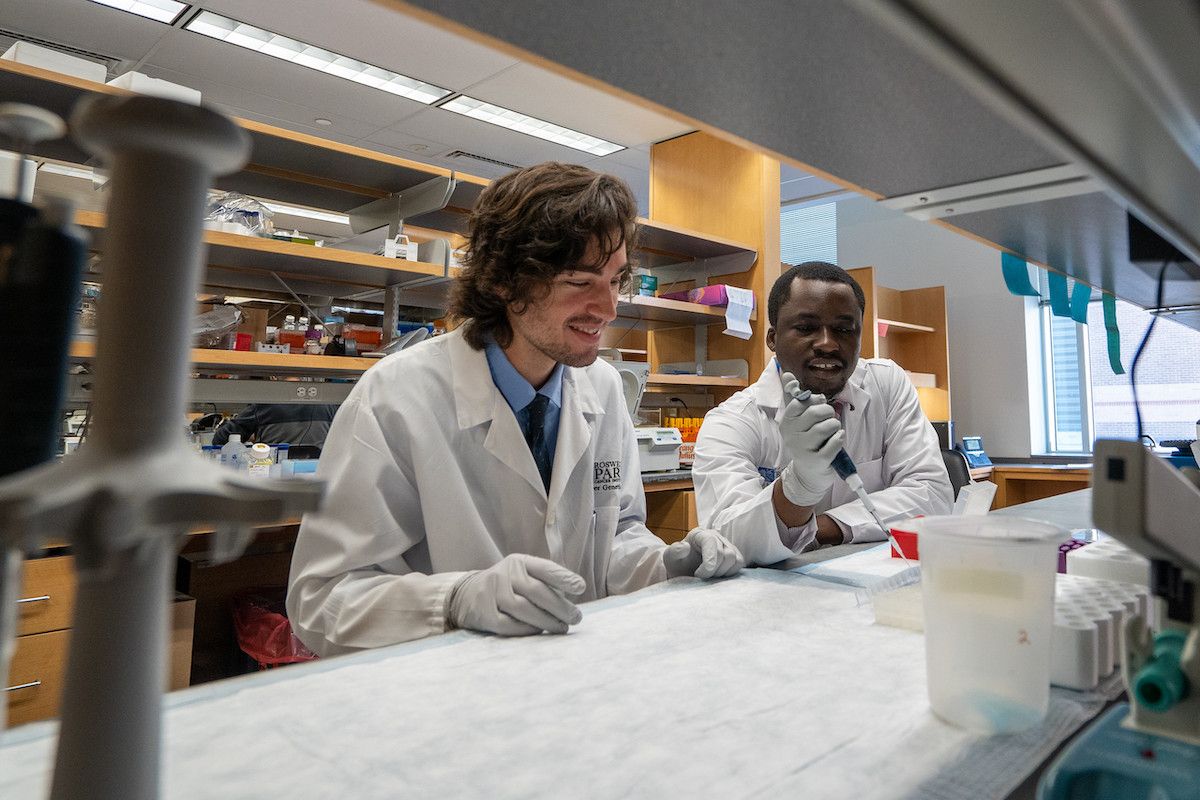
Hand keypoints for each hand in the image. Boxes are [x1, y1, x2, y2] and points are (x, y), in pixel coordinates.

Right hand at [447, 554, 585, 635]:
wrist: (465, 595)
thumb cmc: (506, 587)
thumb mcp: (522, 574)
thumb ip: (544, 582)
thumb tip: (572, 597)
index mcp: (518, 562)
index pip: (544, 568)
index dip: (563, 578)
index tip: (580, 587)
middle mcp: (504, 574)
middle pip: (536, 591)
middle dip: (560, 607)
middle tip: (576, 618)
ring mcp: (492, 593)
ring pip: (524, 609)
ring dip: (547, 621)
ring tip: (562, 628)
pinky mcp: (484, 614)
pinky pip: (510, 625)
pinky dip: (527, 630)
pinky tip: (539, 632)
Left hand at [663, 528, 744, 578]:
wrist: (684, 570)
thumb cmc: (678, 563)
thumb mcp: (670, 557)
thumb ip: (675, 551)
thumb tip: (685, 547)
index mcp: (700, 534)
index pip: (711, 543)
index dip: (709, 561)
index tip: (699, 575)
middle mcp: (716, 537)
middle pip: (726, 554)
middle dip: (714, 570)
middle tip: (700, 577)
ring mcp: (727, 545)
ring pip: (735, 559)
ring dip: (722, 573)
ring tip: (708, 577)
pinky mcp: (734, 555)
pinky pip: (739, 564)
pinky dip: (729, 573)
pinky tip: (717, 576)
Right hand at [777, 371, 844, 506]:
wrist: (808, 473)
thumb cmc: (806, 441)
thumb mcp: (797, 420)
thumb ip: (793, 397)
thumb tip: (787, 373)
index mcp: (786, 422)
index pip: (800, 403)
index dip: (815, 400)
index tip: (820, 403)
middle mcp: (791, 435)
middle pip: (816, 412)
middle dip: (829, 413)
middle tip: (830, 418)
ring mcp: (803, 449)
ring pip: (827, 426)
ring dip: (835, 427)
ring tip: (833, 431)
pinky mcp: (816, 461)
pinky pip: (834, 443)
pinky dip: (839, 439)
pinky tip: (837, 440)